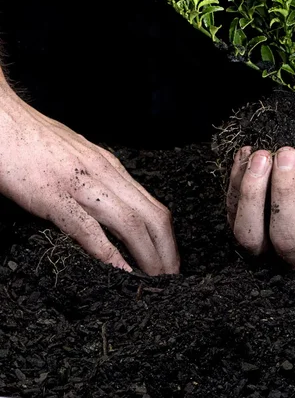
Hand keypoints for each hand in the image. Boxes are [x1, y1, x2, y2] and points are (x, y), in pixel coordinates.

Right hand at [0, 84, 179, 275]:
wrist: (4, 120)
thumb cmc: (35, 140)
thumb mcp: (78, 158)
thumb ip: (96, 180)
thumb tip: (109, 205)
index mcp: (110, 166)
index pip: (153, 206)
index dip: (167, 238)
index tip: (170, 261)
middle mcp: (103, 172)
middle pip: (152, 216)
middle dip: (167, 252)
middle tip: (171, 279)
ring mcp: (80, 183)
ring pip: (129, 223)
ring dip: (147, 257)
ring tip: (154, 282)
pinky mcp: (52, 194)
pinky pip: (87, 228)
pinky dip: (108, 253)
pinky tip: (119, 271)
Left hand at [226, 141, 294, 268]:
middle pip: (286, 236)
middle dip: (284, 192)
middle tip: (287, 152)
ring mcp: (269, 249)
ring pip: (250, 236)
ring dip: (251, 193)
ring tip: (261, 155)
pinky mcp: (246, 232)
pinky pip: (231, 215)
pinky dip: (234, 183)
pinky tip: (246, 153)